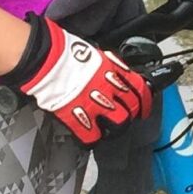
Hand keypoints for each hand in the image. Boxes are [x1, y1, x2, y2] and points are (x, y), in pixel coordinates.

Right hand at [7, 16, 153, 144]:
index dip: (145, 102)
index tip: (144, 107)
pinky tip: (89, 136)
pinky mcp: (78, 118)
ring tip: (108, 127)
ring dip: (115, 128)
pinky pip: (92, 136)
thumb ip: (111, 68)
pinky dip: (92, 139)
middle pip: (132, 110)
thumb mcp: (98, 56)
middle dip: (131, 115)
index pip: (140, 90)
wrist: (47, 60)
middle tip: (125, 117)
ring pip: (119, 124)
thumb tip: (118, 73)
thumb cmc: (68, 54)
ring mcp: (94, 105)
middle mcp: (108, 90)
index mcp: (114, 73)